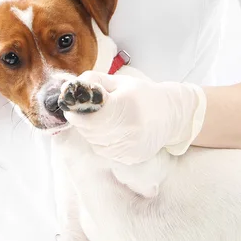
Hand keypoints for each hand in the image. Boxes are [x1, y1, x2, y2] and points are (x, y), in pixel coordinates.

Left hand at [63, 71, 205, 164]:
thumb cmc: (142, 95)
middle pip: (90, 132)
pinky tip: (114, 131)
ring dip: (92, 133)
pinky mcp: (132, 158)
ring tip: (105, 121)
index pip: (90, 119)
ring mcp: (132, 147)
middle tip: (86, 113)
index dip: (77, 115)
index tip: (71, 109)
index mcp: (125, 106)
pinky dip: (103, 142)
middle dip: (83, 123)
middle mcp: (130, 130)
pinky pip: (106, 152)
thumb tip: (68, 88)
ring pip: (96, 144)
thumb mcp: (119, 82)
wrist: (171, 114)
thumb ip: (92, 81)